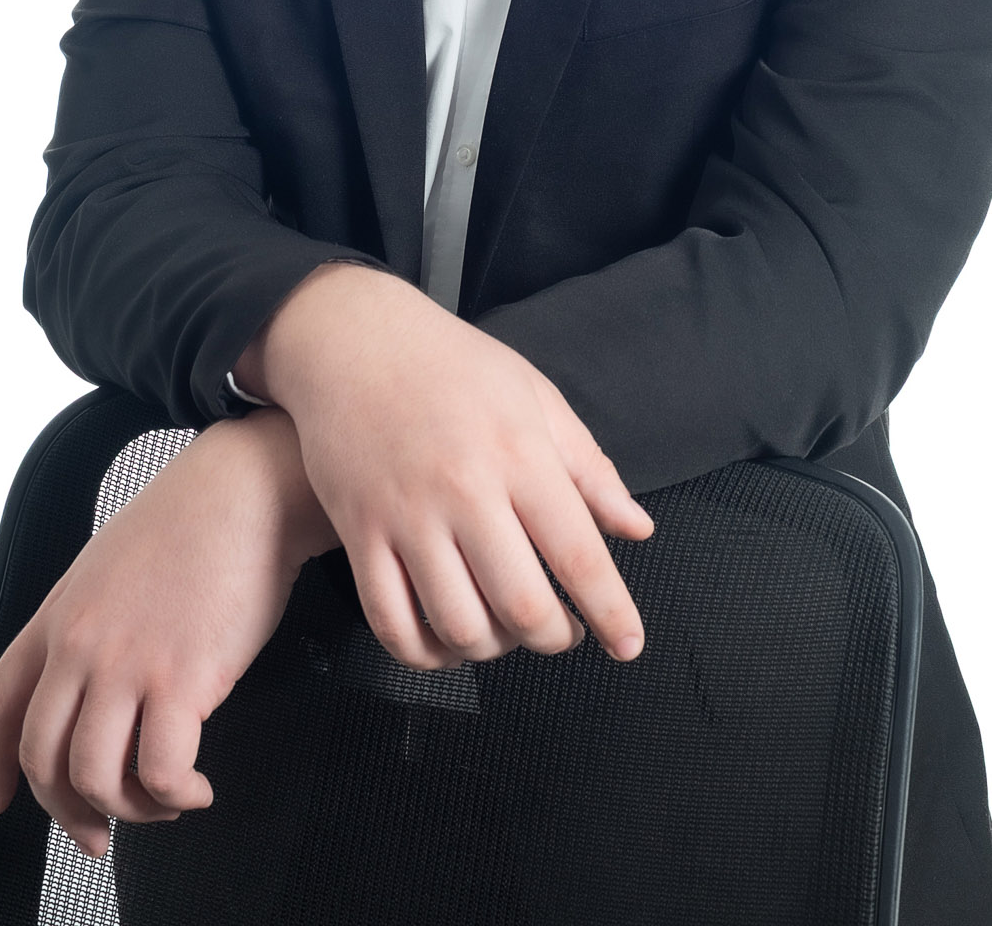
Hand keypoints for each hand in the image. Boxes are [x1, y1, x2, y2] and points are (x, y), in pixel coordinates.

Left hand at [0, 408, 336, 857]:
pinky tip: (196, 788)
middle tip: (98, 831)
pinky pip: (160, 772)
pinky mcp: (182, 678)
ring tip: (164, 802)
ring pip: (94, 777)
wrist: (250, 487)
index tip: (0, 797)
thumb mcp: (112, 561)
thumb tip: (95, 677)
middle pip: (42, 759)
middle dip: (68, 811)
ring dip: (130, 808)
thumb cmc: (198, 517)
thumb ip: (90, 616)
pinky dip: (176, 796)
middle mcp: (81, 644)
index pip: (0, 703)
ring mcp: (126, 663)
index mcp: (60, 613)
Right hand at [238, 265, 654, 672]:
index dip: (610, 612)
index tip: (628, 644)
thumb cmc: (452, 366)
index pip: (577, 554)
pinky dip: (424, 652)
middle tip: (563, 632)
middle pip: (522, 605)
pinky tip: (446, 638)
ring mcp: (406, 515)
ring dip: (493, 650)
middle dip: (554, 638)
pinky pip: (391, 621)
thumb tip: (637, 528)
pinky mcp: (358, 533)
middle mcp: (464, 490)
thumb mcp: (535, 397)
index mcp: (519, 453)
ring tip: (505, 630)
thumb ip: (589, 469)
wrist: (354, 340)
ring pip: (458, 625)